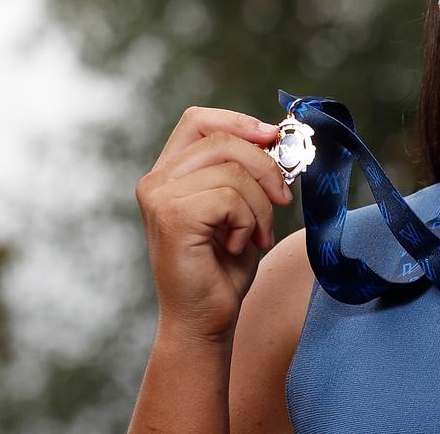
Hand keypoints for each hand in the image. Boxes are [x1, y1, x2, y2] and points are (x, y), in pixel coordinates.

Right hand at [136, 106, 293, 343]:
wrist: (206, 319)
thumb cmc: (223, 267)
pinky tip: (238, 246)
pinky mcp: (172, 216)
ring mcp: (160, 197)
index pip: (198, 120)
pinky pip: (231, 198)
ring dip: (260, 206)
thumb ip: (247, 170)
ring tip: (255, 235)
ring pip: (233, 171)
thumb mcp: (241, 206)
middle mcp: (156, 180)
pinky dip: (249, 223)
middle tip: (283, 198)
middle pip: (224, 141)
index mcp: (169, 173)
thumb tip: (275, 137)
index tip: (273, 137)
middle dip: (266, 167)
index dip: (240, 122)